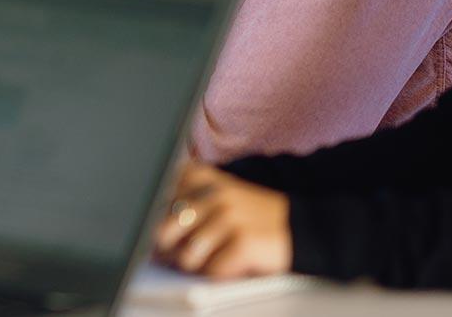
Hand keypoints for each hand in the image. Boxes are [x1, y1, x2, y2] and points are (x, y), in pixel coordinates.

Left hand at [154, 161, 292, 278]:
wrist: (300, 227)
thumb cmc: (248, 216)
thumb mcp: (215, 195)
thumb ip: (183, 205)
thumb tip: (151, 241)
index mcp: (200, 176)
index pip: (158, 202)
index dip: (157, 223)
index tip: (161, 231)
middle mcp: (213, 193)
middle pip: (164, 231)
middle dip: (168, 250)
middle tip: (179, 255)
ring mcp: (229, 217)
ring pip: (186, 257)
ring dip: (194, 266)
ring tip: (209, 259)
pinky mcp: (244, 242)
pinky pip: (212, 271)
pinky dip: (216, 275)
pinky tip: (228, 264)